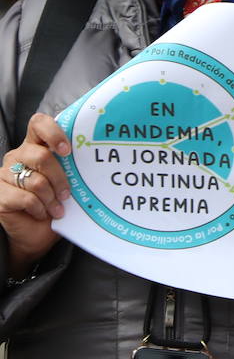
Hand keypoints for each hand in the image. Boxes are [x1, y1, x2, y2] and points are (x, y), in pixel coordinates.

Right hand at [0, 114, 69, 278]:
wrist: (36, 235)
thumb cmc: (55, 204)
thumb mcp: (67, 182)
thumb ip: (72, 167)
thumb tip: (98, 160)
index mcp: (36, 147)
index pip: (38, 124)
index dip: (53, 132)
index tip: (68, 150)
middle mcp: (18, 157)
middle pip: (42, 156)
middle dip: (60, 177)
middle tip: (67, 193)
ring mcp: (5, 175)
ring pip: (35, 180)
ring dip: (51, 198)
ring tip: (57, 208)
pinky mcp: (0, 195)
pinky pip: (25, 198)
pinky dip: (39, 208)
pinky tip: (43, 213)